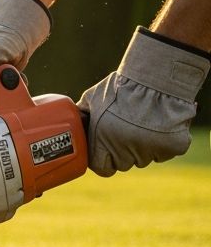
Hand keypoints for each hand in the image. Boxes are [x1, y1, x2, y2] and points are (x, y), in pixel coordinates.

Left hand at [79, 28, 208, 176]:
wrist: (156, 77)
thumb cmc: (121, 87)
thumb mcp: (92, 99)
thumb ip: (83, 116)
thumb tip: (72, 121)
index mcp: (104, 145)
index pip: (103, 168)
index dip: (104, 159)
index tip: (107, 149)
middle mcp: (126, 152)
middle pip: (124, 163)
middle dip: (124, 151)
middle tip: (127, 130)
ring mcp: (151, 151)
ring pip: (145, 158)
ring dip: (144, 146)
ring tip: (145, 122)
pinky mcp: (173, 147)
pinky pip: (166, 151)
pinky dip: (166, 141)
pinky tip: (162, 123)